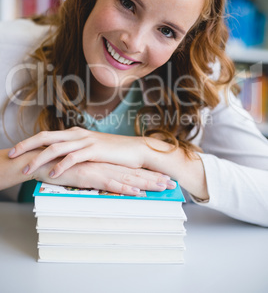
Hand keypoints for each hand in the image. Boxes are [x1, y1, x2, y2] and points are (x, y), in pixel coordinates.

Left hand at [8, 127, 176, 186]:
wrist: (135, 149)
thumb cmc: (113, 152)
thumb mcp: (91, 149)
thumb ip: (76, 151)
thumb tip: (61, 160)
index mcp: (74, 133)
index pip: (47, 135)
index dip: (30, 142)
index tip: (16, 151)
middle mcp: (77, 134)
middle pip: (45, 137)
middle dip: (27, 146)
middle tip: (12, 155)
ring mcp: (86, 141)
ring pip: (56, 147)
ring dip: (39, 159)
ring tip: (27, 170)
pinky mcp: (95, 150)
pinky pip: (74, 157)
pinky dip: (61, 165)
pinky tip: (53, 173)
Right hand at [35, 160, 173, 195]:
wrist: (46, 160)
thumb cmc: (64, 165)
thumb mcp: (85, 167)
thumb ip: (97, 170)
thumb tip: (108, 177)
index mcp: (106, 163)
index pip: (132, 170)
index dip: (149, 174)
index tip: (164, 177)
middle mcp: (107, 165)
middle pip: (135, 174)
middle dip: (154, 179)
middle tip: (171, 183)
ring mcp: (100, 170)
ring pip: (128, 179)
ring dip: (146, 184)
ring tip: (162, 187)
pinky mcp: (91, 175)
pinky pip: (111, 184)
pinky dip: (126, 189)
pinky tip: (138, 193)